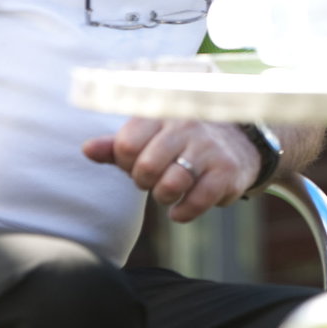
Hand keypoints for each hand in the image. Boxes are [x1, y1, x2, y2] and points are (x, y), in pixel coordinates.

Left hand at [82, 119, 257, 222]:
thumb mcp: (150, 137)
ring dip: (164, 198)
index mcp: (162, 114)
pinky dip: (183, 213)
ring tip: (170, 191)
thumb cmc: (181, 142)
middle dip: (145, 182)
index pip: (126, 145)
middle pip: (145, 168)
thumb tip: (86, 149)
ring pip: (170, 186)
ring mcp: (208, 148)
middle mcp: (186, 126)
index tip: (138, 162)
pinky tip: (184, 206)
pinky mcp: (227, 171)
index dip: (126, 163)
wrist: (240, 142)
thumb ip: (117, 146)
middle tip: (155, 179)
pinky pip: (195, 203)